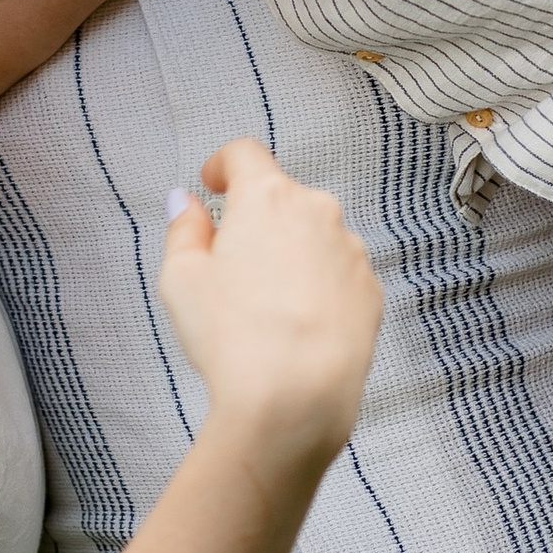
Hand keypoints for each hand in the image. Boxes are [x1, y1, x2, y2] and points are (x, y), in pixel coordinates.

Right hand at [159, 140, 381, 470]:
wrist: (296, 399)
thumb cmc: (230, 336)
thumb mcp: (181, 279)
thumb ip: (183, 229)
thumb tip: (187, 203)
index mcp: (267, 197)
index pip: (245, 153)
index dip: (223, 164)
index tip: (213, 185)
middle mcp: (319, 212)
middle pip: (282, 198)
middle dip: (256, 220)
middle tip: (231, 263)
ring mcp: (352, 251)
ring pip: (314, 236)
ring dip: (290, 253)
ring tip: (266, 306)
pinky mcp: (371, 290)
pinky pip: (338, 273)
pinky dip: (317, 286)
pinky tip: (297, 326)